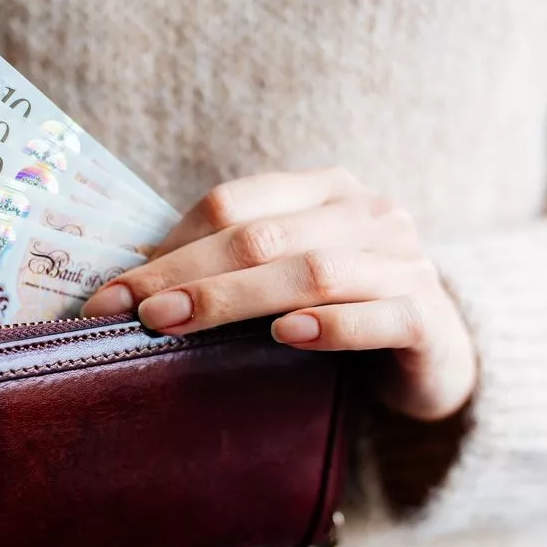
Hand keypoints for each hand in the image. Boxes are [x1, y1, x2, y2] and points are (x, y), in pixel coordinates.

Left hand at [82, 167, 477, 421]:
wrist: (435, 355)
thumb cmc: (343, 311)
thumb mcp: (284, 277)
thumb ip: (228, 267)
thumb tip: (131, 285)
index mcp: (323, 191)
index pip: (233, 203)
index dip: (168, 245)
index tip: (111, 294)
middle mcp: (367, 214)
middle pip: (263, 236)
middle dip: (187, 274)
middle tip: (133, 312)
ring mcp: (404, 261)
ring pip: (313, 271)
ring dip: (237, 298)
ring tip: (177, 324)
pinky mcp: (428, 316)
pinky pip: (380, 315)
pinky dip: (332, 324)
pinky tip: (288, 335)